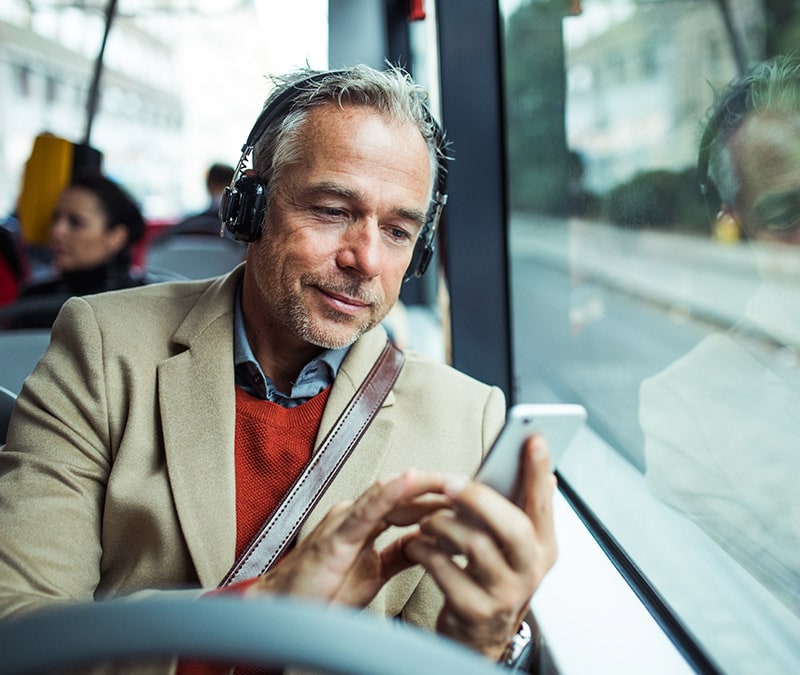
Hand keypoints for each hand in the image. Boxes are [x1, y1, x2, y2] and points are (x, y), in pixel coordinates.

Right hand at [245, 470, 450, 606]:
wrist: (282, 612)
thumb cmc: (319, 592)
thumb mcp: (373, 573)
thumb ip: (398, 555)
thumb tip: (428, 544)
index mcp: (364, 523)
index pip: (408, 504)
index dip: (436, 500)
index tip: (466, 498)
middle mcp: (356, 515)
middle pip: (404, 494)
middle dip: (437, 489)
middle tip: (468, 485)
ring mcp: (346, 521)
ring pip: (390, 494)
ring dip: (423, 484)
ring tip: (451, 479)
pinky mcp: (337, 536)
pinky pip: (368, 509)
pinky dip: (391, 492)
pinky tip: (411, 481)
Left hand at [402, 435, 556, 659]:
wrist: (478, 637)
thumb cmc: (492, 579)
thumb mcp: (513, 549)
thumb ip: (521, 512)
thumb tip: (544, 474)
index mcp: (543, 548)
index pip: (544, 504)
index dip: (538, 472)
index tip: (533, 439)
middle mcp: (531, 571)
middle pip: (513, 526)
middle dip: (479, 497)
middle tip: (451, 483)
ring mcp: (505, 594)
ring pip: (474, 544)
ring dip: (443, 524)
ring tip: (428, 520)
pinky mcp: (474, 610)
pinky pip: (445, 570)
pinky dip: (425, 551)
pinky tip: (417, 545)